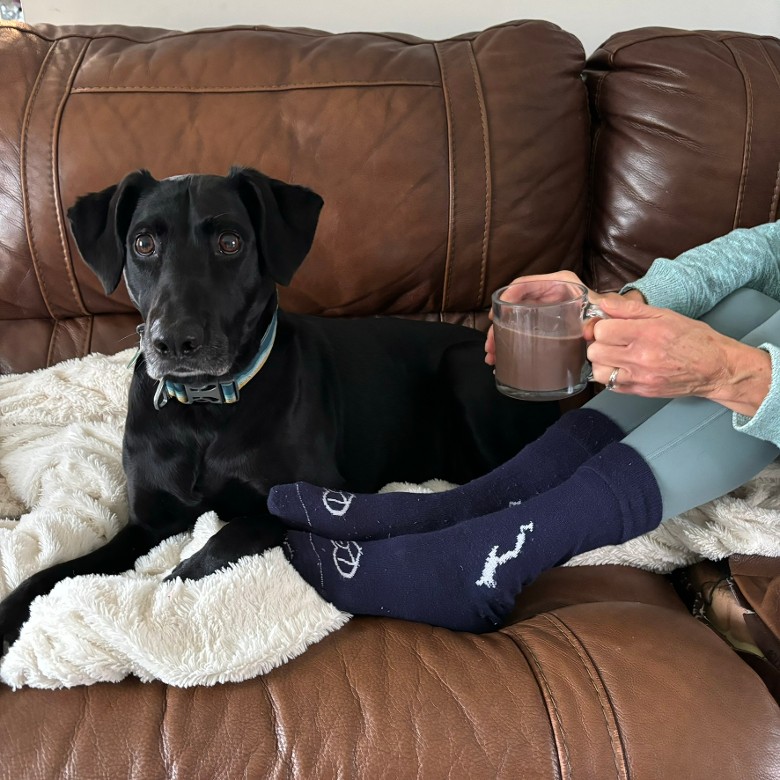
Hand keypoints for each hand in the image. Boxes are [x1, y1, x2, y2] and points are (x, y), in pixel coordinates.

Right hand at [484, 270, 635, 365]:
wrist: (617, 324)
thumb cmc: (609, 313)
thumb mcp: (602, 311)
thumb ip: (596, 317)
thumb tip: (587, 328)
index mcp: (560, 283)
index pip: (525, 284)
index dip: (506, 298)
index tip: (495, 316)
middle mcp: (549, 292)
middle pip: (515, 305)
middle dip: (499, 326)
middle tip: (490, 346)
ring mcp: (546, 307)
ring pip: (515, 319)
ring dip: (501, 337)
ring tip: (492, 356)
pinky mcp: (545, 322)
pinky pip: (522, 328)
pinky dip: (511, 341)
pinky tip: (503, 356)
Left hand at [587, 295, 771, 415]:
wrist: (716, 368)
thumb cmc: (694, 339)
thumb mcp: (664, 315)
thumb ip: (630, 309)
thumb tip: (603, 303)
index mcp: (647, 333)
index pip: (602, 330)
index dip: (601, 326)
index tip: (609, 326)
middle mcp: (641, 357)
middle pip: (595, 351)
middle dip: (599, 343)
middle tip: (611, 340)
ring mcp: (640, 378)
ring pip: (598, 371)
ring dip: (602, 362)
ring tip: (615, 355)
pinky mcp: (641, 392)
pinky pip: (610, 386)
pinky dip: (611, 376)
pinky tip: (622, 367)